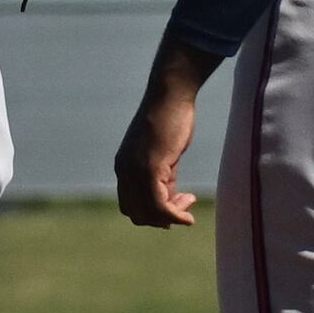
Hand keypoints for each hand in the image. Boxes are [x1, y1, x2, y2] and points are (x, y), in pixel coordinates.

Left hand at [112, 49, 205, 227]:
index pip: (130, 205)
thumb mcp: (164, 154)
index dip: (151, 214)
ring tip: (189, 203)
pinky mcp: (149, 168)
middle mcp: (124, 170)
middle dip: (161, 218)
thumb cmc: (171, 119)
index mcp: (124, 166)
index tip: (175, 204)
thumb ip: (163, 177)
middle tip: (184, 205)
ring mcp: (134, 170)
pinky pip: (159, 205)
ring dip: (170, 217)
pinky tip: (188, 215)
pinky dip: (174, 215)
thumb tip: (169, 199)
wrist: (170, 94)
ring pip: (148, 213)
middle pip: (136, 214)